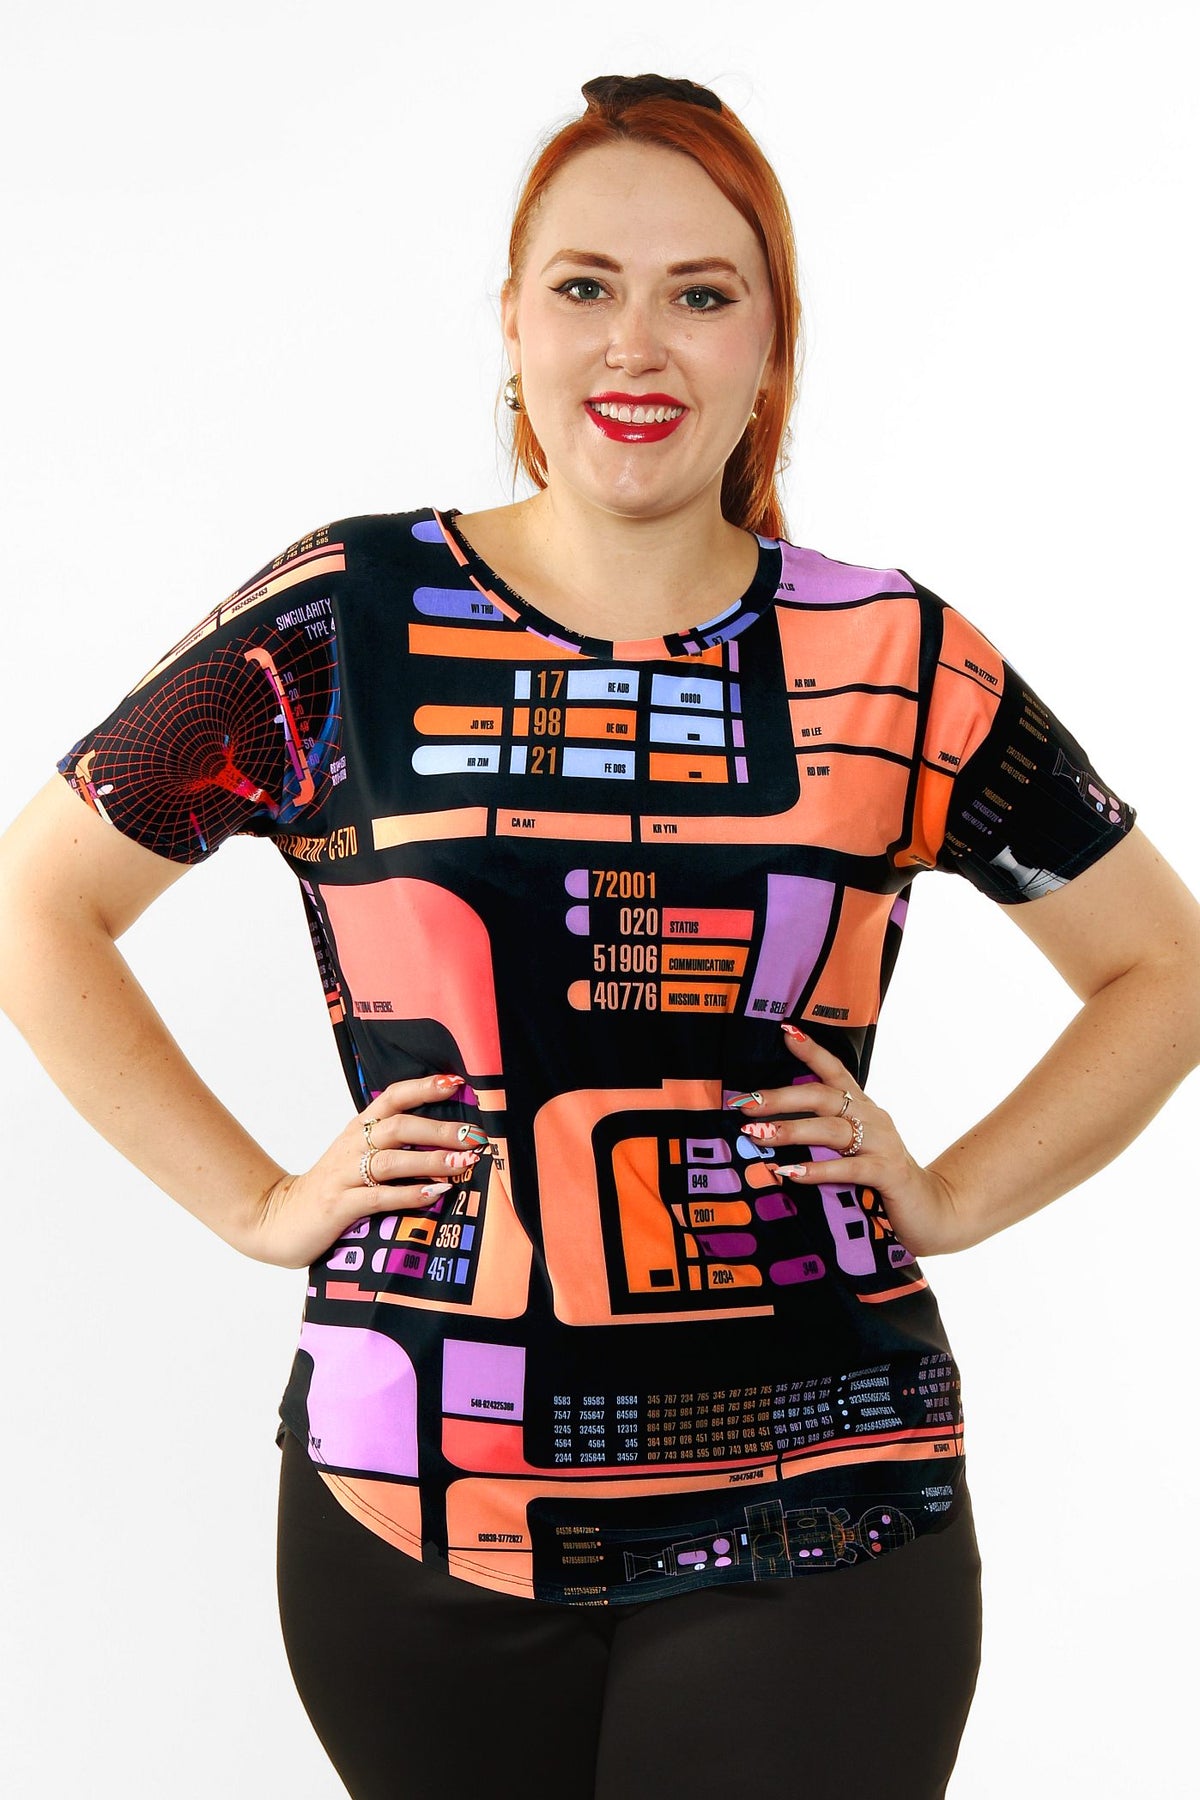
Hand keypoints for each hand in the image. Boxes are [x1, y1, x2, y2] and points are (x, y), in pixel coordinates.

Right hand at [245, 1074, 490, 1268]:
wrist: (277, 1218)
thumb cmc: (329, 1188)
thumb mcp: (355, 1157)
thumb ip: (389, 1145)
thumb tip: (442, 1138)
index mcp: (357, 1129)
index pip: (392, 1097)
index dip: (424, 1087)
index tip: (457, 1084)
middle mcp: (352, 1146)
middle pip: (399, 1127)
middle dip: (440, 1129)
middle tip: (474, 1136)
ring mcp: (344, 1175)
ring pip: (391, 1160)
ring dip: (430, 1160)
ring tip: (462, 1164)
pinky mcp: (340, 1205)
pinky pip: (378, 1197)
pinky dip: (409, 1194)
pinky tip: (435, 1193)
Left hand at [726, 1026, 960, 1258]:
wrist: (931, 1210)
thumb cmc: (881, 1178)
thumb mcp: (852, 1149)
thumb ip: (822, 1135)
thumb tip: (771, 1129)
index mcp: (863, 1108)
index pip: (835, 1071)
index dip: (811, 1050)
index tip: (784, 1032)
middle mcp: (873, 1117)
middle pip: (823, 1096)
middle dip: (781, 1097)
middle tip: (746, 1103)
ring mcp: (882, 1143)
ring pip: (832, 1129)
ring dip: (792, 1130)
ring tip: (758, 1135)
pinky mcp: (887, 1172)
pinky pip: (849, 1167)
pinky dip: (819, 1169)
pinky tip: (791, 1172)